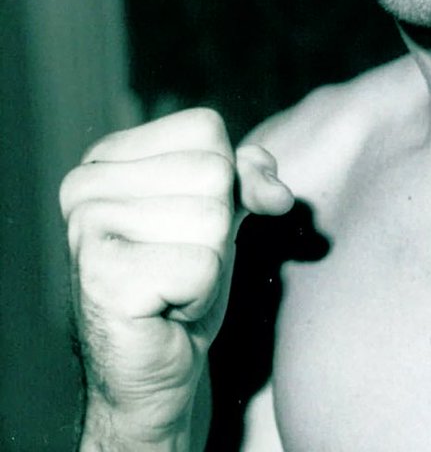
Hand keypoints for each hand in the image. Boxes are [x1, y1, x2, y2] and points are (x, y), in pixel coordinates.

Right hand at [59, 107, 293, 448]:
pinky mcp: (104, 279)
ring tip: (171, 286)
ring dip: (209, 263)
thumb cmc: (182, 282)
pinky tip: (165, 310)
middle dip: (217, 227)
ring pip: (212, 218)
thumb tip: (276, 192)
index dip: (224, 179)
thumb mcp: (220, 211)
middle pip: (213, 170)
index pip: (206, 129)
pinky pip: (203, 267)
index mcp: (107, 155)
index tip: (189, 223)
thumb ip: (248, 175)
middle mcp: (86, 185)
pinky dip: (200, 296)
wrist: (153, 369)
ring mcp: (88, 230)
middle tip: (179, 263)